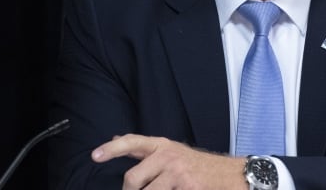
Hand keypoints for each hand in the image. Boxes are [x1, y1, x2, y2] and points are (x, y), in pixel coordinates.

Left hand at [91, 134, 247, 189]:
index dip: (112, 149)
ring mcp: (177, 172)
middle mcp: (168, 155)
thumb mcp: (171, 152)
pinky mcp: (186, 187)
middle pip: (132, 178)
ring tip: (162, 189)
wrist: (230, 175)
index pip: (132, 142)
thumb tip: (115, 140)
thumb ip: (144, 150)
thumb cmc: (198, 167)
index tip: (95, 155)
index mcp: (162, 145)